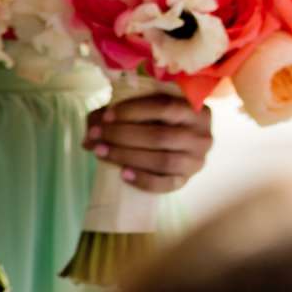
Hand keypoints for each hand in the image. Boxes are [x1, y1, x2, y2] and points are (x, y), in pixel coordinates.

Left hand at [85, 93, 213, 193]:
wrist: (171, 146)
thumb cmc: (154, 122)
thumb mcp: (140, 110)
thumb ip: (113, 116)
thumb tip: (89, 136)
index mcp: (196, 110)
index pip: (165, 107)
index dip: (133, 111)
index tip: (106, 116)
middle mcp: (202, 135)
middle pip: (161, 136)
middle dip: (123, 135)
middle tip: (96, 135)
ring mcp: (197, 160)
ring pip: (163, 160)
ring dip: (127, 156)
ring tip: (100, 152)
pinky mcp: (187, 180)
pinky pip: (166, 184)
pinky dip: (143, 180)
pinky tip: (122, 174)